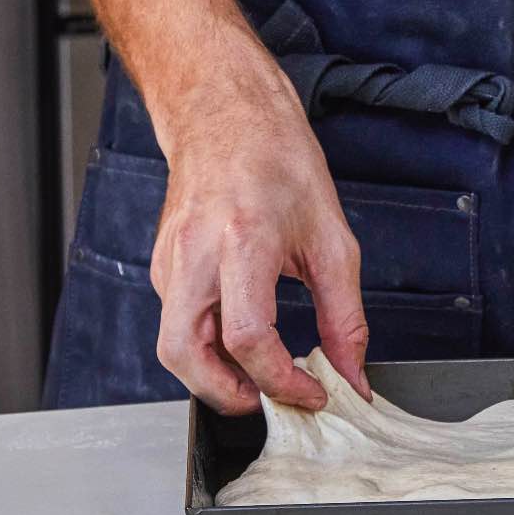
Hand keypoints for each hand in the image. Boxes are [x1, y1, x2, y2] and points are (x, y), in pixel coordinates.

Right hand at [148, 56, 369, 413]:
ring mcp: (170, 261)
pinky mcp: (162, 265)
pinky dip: (206, 347)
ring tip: (262, 377)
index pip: (250, 337)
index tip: (314, 392)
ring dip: (214, 376)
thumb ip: (344, 314)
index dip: (282, 380)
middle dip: (228, 396)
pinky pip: (176, 323)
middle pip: (186, 356)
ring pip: (174, 347)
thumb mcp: (332, 237)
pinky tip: (241, 341)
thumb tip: (350, 372)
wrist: (226, 113)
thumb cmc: (277, 159)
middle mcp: (195, 254)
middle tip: (273, 402)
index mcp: (243, 240)